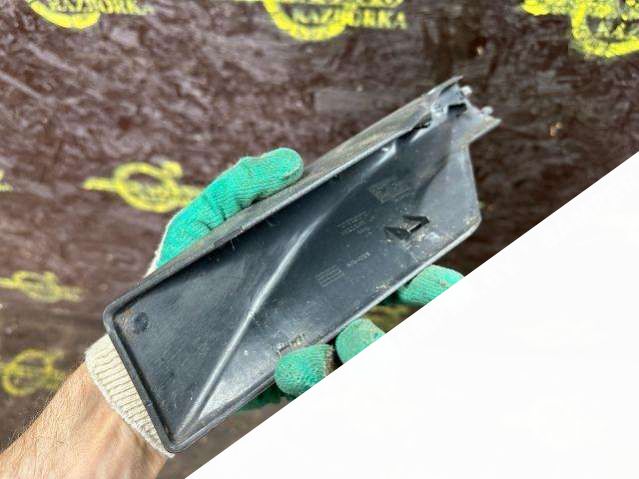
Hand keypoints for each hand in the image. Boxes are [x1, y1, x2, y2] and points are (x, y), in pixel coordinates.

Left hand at [152, 148, 462, 404]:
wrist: (149, 342)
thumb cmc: (183, 275)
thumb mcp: (204, 220)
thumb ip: (240, 186)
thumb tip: (289, 163)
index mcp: (308, 268)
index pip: (368, 260)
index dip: (407, 259)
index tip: (434, 254)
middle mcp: (315, 306)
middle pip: (382, 304)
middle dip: (418, 300)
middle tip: (436, 292)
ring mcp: (303, 344)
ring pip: (356, 349)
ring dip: (368, 343)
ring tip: (355, 338)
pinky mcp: (281, 379)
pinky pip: (312, 381)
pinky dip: (312, 373)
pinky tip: (295, 363)